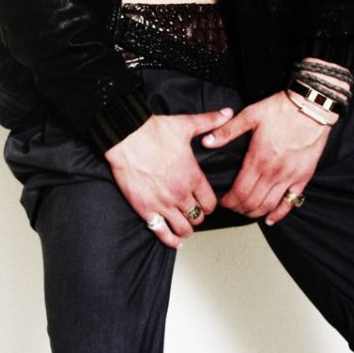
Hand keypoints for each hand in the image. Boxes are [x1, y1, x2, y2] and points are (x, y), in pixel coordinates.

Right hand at [105, 108, 233, 248]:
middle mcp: (180, 193)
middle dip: (197, 215)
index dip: (209, 204)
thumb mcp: (186, 124)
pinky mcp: (145, 209)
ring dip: (186, 229)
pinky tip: (174, 240)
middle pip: (199, 218)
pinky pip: (162, 233)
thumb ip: (210, 121)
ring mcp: (163, 204)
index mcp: (193, 176)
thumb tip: (228, 112)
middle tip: (192, 211)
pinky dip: (170, 240)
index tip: (204, 202)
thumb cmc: (153, 130)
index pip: (211, 203)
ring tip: (184, 225)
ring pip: (184, 229)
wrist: (125, 136)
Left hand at [202, 91, 329, 225]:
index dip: (229, 201)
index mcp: (258, 159)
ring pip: (269, 206)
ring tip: (246, 211)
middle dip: (239, 209)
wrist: (311, 107)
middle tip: (232, 207)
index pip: (239, 191)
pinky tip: (270, 218)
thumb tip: (206, 141)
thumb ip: (227, 131)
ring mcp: (290, 177)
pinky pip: (291, 202)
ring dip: (255, 213)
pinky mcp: (303, 177)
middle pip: (252, 202)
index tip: (222, 201)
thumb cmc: (280, 109)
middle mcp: (273, 172)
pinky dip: (279, 214)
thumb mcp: (250, 114)